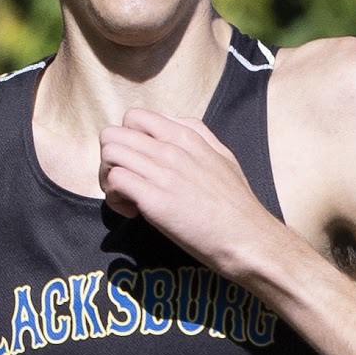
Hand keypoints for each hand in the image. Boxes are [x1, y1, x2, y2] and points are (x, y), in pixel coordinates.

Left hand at [98, 109, 279, 277]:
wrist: (247, 237)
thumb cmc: (235, 204)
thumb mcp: (222, 156)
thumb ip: (197, 135)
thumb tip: (171, 125)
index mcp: (186, 135)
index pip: (134, 117)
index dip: (126, 140)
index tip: (138, 164)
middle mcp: (170, 148)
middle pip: (112, 135)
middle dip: (110, 160)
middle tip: (124, 183)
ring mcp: (162, 172)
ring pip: (109, 155)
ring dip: (108, 178)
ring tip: (127, 198)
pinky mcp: (154, 199)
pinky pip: (115, 182)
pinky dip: (115, 198)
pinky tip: (132, 213)